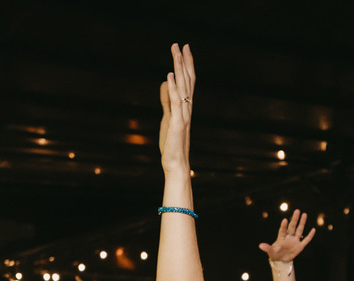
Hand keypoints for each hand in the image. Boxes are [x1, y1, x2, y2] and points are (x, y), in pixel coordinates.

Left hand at [157, 44, 195, 169]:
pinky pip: (175, 103)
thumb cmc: (171, 142)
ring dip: (179, 69)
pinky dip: (172, 89)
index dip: (187, 64)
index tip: (184, 48)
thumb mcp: (167, 116)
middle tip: (181, 44)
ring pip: (183, 87)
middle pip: (187, 80)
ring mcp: (183, 115)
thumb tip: (164, 82)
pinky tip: (169, 76)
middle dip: (184, 62)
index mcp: (185, 106)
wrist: (176, 162)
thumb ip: (166, 99)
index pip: (188, 81)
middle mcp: (187, 107)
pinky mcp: (177, 123)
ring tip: (176, 53)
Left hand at [259, 209, 315, 263]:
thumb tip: (260, 246)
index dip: (283, 226)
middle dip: (294, 219)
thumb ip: (267, 248)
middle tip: (297, 210)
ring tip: (304, 214)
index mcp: (281, 238)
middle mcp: (289, 237)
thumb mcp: (271, 252)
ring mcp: (295, 241)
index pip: (282, 230)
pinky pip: (306, 240)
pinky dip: (310, 236)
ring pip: (299, 230)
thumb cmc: (275, 253)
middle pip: (292, 227)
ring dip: (302, 223)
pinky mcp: (300, 246)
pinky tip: (313, 229)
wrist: (281, 260)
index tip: (284, 220)